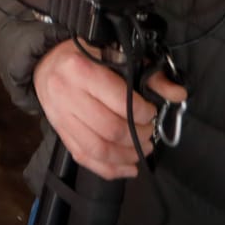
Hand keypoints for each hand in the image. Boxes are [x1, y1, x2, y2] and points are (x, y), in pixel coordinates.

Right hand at [34, 40, 188, 179]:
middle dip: (138, 137)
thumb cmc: (84, 57)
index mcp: (81, 69)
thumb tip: (179, 95)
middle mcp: (66, 93)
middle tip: (148, 133)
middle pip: (111, 129)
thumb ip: (149, 76)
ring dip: (126, 156)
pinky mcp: (58, 131)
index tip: (151, 113)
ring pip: (98, 149)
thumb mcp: (116, 55)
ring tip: (142, 150)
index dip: (144, 114)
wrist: (45, 63)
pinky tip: (127, 169)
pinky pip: (84, 158)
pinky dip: (109, 169)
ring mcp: (59, 115)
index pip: (121, 102)